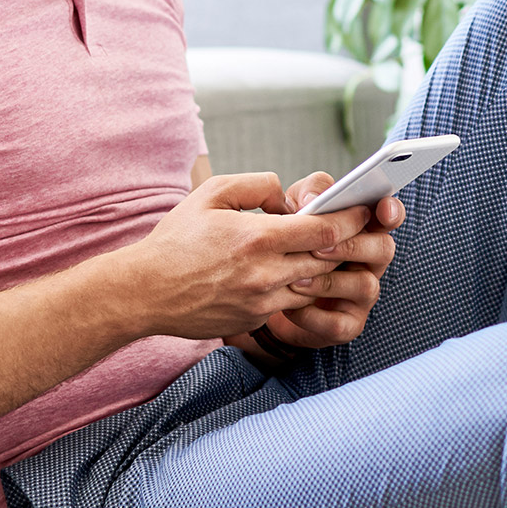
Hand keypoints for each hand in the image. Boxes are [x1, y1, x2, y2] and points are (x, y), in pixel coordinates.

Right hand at [116, 173, 371, 341]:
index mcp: (257, 238)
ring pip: (314, 286)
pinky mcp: (255, 321)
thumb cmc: (176, 239)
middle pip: (328, 260)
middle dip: (347, 244)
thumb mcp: (211, 194)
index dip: (350, 219)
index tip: (362, 209)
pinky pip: (290, 304)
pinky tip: (292, 274)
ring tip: (327, 251)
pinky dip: (297, 288)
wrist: (145, 292)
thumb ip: (257, 186)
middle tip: (357, 230)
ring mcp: (262, 303)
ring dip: (324, 269)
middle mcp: (265, 274)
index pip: (325, 231)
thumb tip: (288, 195)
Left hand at [253, 172, 403, 350]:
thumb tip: (313, 201)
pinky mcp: (347, 325)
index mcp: (364, 230)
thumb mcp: (295, 210)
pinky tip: (292, 306)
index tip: (382, 209)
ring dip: (330, 282)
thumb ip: (308, 195)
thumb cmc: (291, 245)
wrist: (269, 295)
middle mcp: (370, 262)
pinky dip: (313, 315)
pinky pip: (339, 323)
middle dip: (353, 246)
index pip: (390, 216)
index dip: (391, 211)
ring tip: (297, 279)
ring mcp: (362, 296)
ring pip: (366, 286)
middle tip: (318, 248)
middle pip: (384, 249)